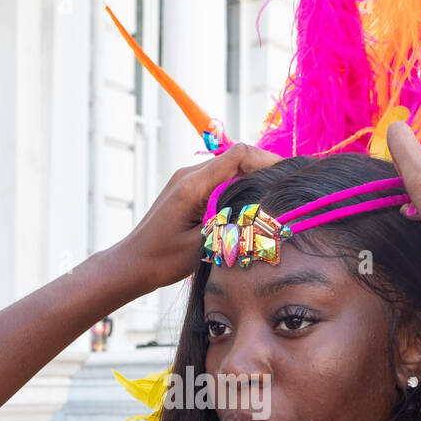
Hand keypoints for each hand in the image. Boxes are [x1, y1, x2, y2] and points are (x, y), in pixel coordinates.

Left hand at [111, 143, 280, 294]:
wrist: (132, 264)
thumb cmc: (163, 260)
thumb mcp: (204, 245)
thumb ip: (232, 222)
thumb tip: (264, 209)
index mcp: (193, 184)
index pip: (239, 155)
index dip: (268, 161)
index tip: (288, 175)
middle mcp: (190, 174)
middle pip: (237, 159)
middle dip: (265, 171)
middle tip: (287, 189)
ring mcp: (187, 180)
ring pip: (230, 170)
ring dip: (252, 181)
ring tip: (274, 199)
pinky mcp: (188, 190)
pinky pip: (220, 181)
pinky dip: (238, 190)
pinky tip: (250, 208)